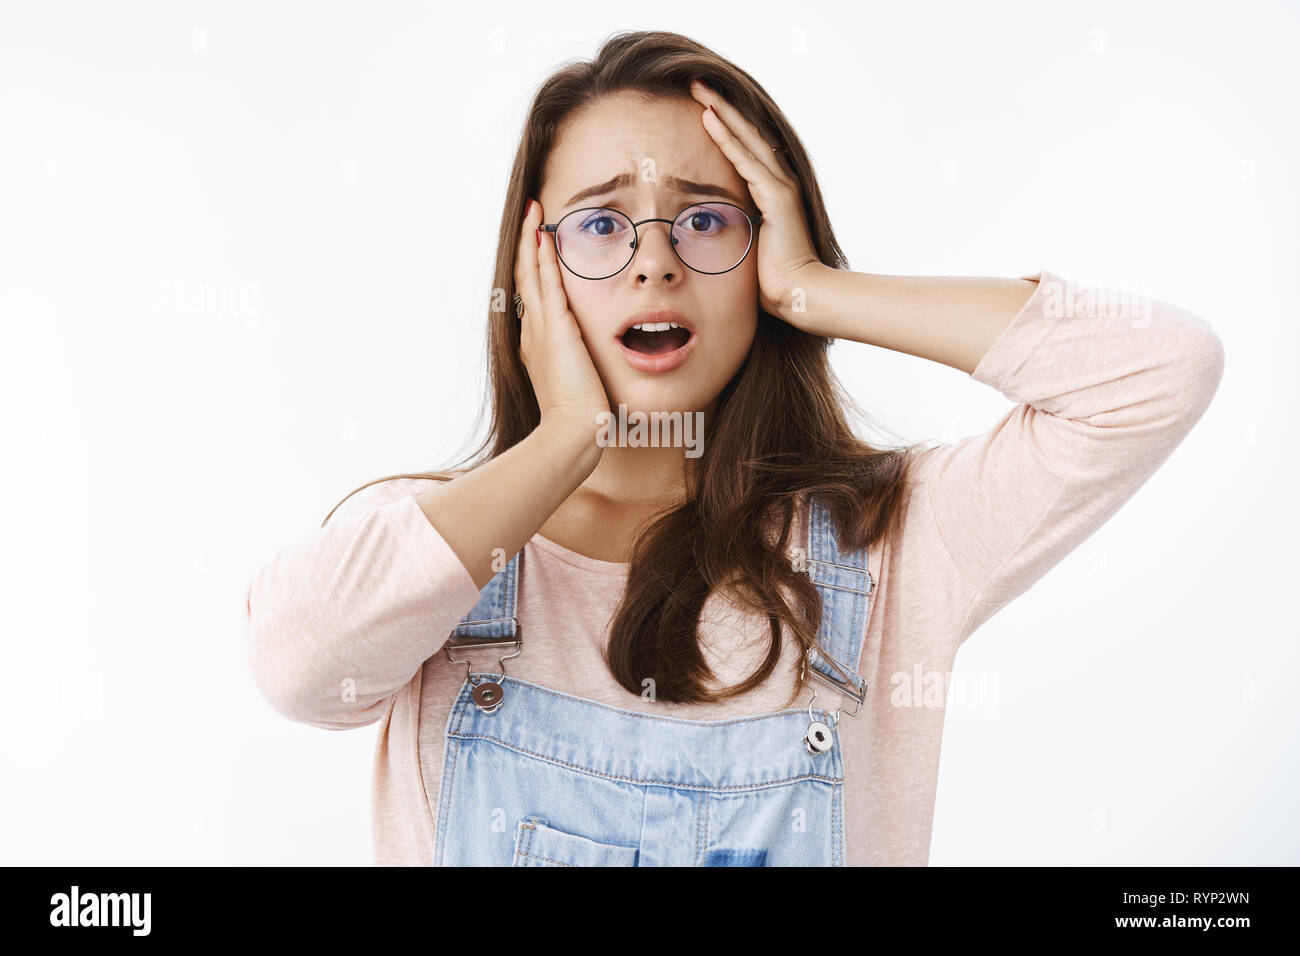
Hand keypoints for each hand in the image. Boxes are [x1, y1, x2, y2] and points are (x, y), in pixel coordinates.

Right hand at [515, 199, 611, 435]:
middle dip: (527, 246)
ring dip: (531, 241)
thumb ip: (582, 370)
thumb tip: (591, 368)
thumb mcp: (578, 386)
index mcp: (538, 346)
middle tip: (528, 216)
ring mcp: (541, 330)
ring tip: (532, 212)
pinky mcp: (556, 330)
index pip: (534, 298)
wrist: (572, 433)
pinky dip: (544, 259)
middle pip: (525, 279)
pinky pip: (548, 285)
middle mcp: (533, 334)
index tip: (535, 246)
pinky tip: (544, 236)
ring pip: (531, 275)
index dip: (532, 270)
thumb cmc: (579, 420)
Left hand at [690, 77, 825, 328]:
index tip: (699, 106)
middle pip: (746, 134)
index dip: (723, 125)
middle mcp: (779, 183)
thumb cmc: (771, 281)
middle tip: (696, 82)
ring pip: (746, 139)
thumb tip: (709, 229)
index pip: (745, 149)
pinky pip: (746, 161)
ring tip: (698, 88)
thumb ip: (737, 228)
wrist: (797, 295)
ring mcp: (780, 188)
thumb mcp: (748, 246)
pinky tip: (709, 118)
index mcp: (772, 193)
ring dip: (721, 111)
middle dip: (720, 106)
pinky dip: (727, 138)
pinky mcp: (777, 198)